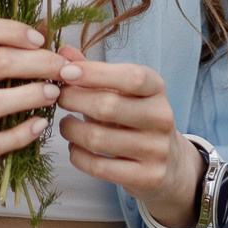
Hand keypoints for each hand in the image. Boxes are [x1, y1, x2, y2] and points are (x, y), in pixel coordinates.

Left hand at [55, 43, 205, 227]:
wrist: (170, 162)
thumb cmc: (134, 116)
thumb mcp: (121, 89)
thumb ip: (93, 70)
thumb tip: (62, 51)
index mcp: (156, 88)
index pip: (130, 77)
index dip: (95, 73)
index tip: (65, 71)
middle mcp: (162, 117)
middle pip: (108, 106)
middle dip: (74, 100)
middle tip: (57, 98)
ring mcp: (157, 150)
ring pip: (99, 138)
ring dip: (71, 129)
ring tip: (65, 124)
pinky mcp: (148, 177)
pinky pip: (100, 167)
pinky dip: (78, 156)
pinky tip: (74, 147)